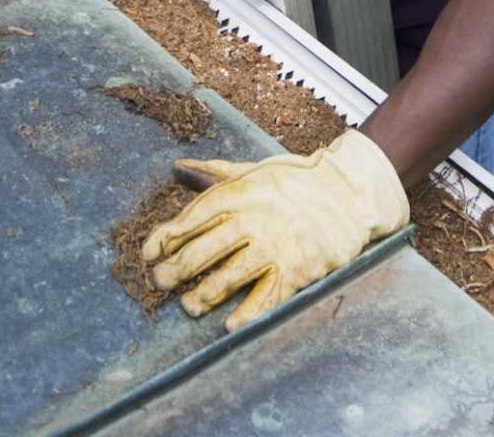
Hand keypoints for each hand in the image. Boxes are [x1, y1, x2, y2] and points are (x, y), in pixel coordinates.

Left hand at [141, 129, 407, 330]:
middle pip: (201, 251)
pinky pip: (264, 299)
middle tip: (159, 283)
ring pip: (227, 278)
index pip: (190, 218)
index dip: (164, 238)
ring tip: (188, 306)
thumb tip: (176, 167)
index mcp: (239, 193)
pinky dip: (245, 314)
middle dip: (174, 271)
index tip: (148, 253)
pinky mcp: (294, 271)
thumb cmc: (294, 181)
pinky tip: (229, 325)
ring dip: (202, 297)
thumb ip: (213, 173)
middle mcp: (252, 220)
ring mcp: (273, 247)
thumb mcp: (252, 170)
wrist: (346, 193)